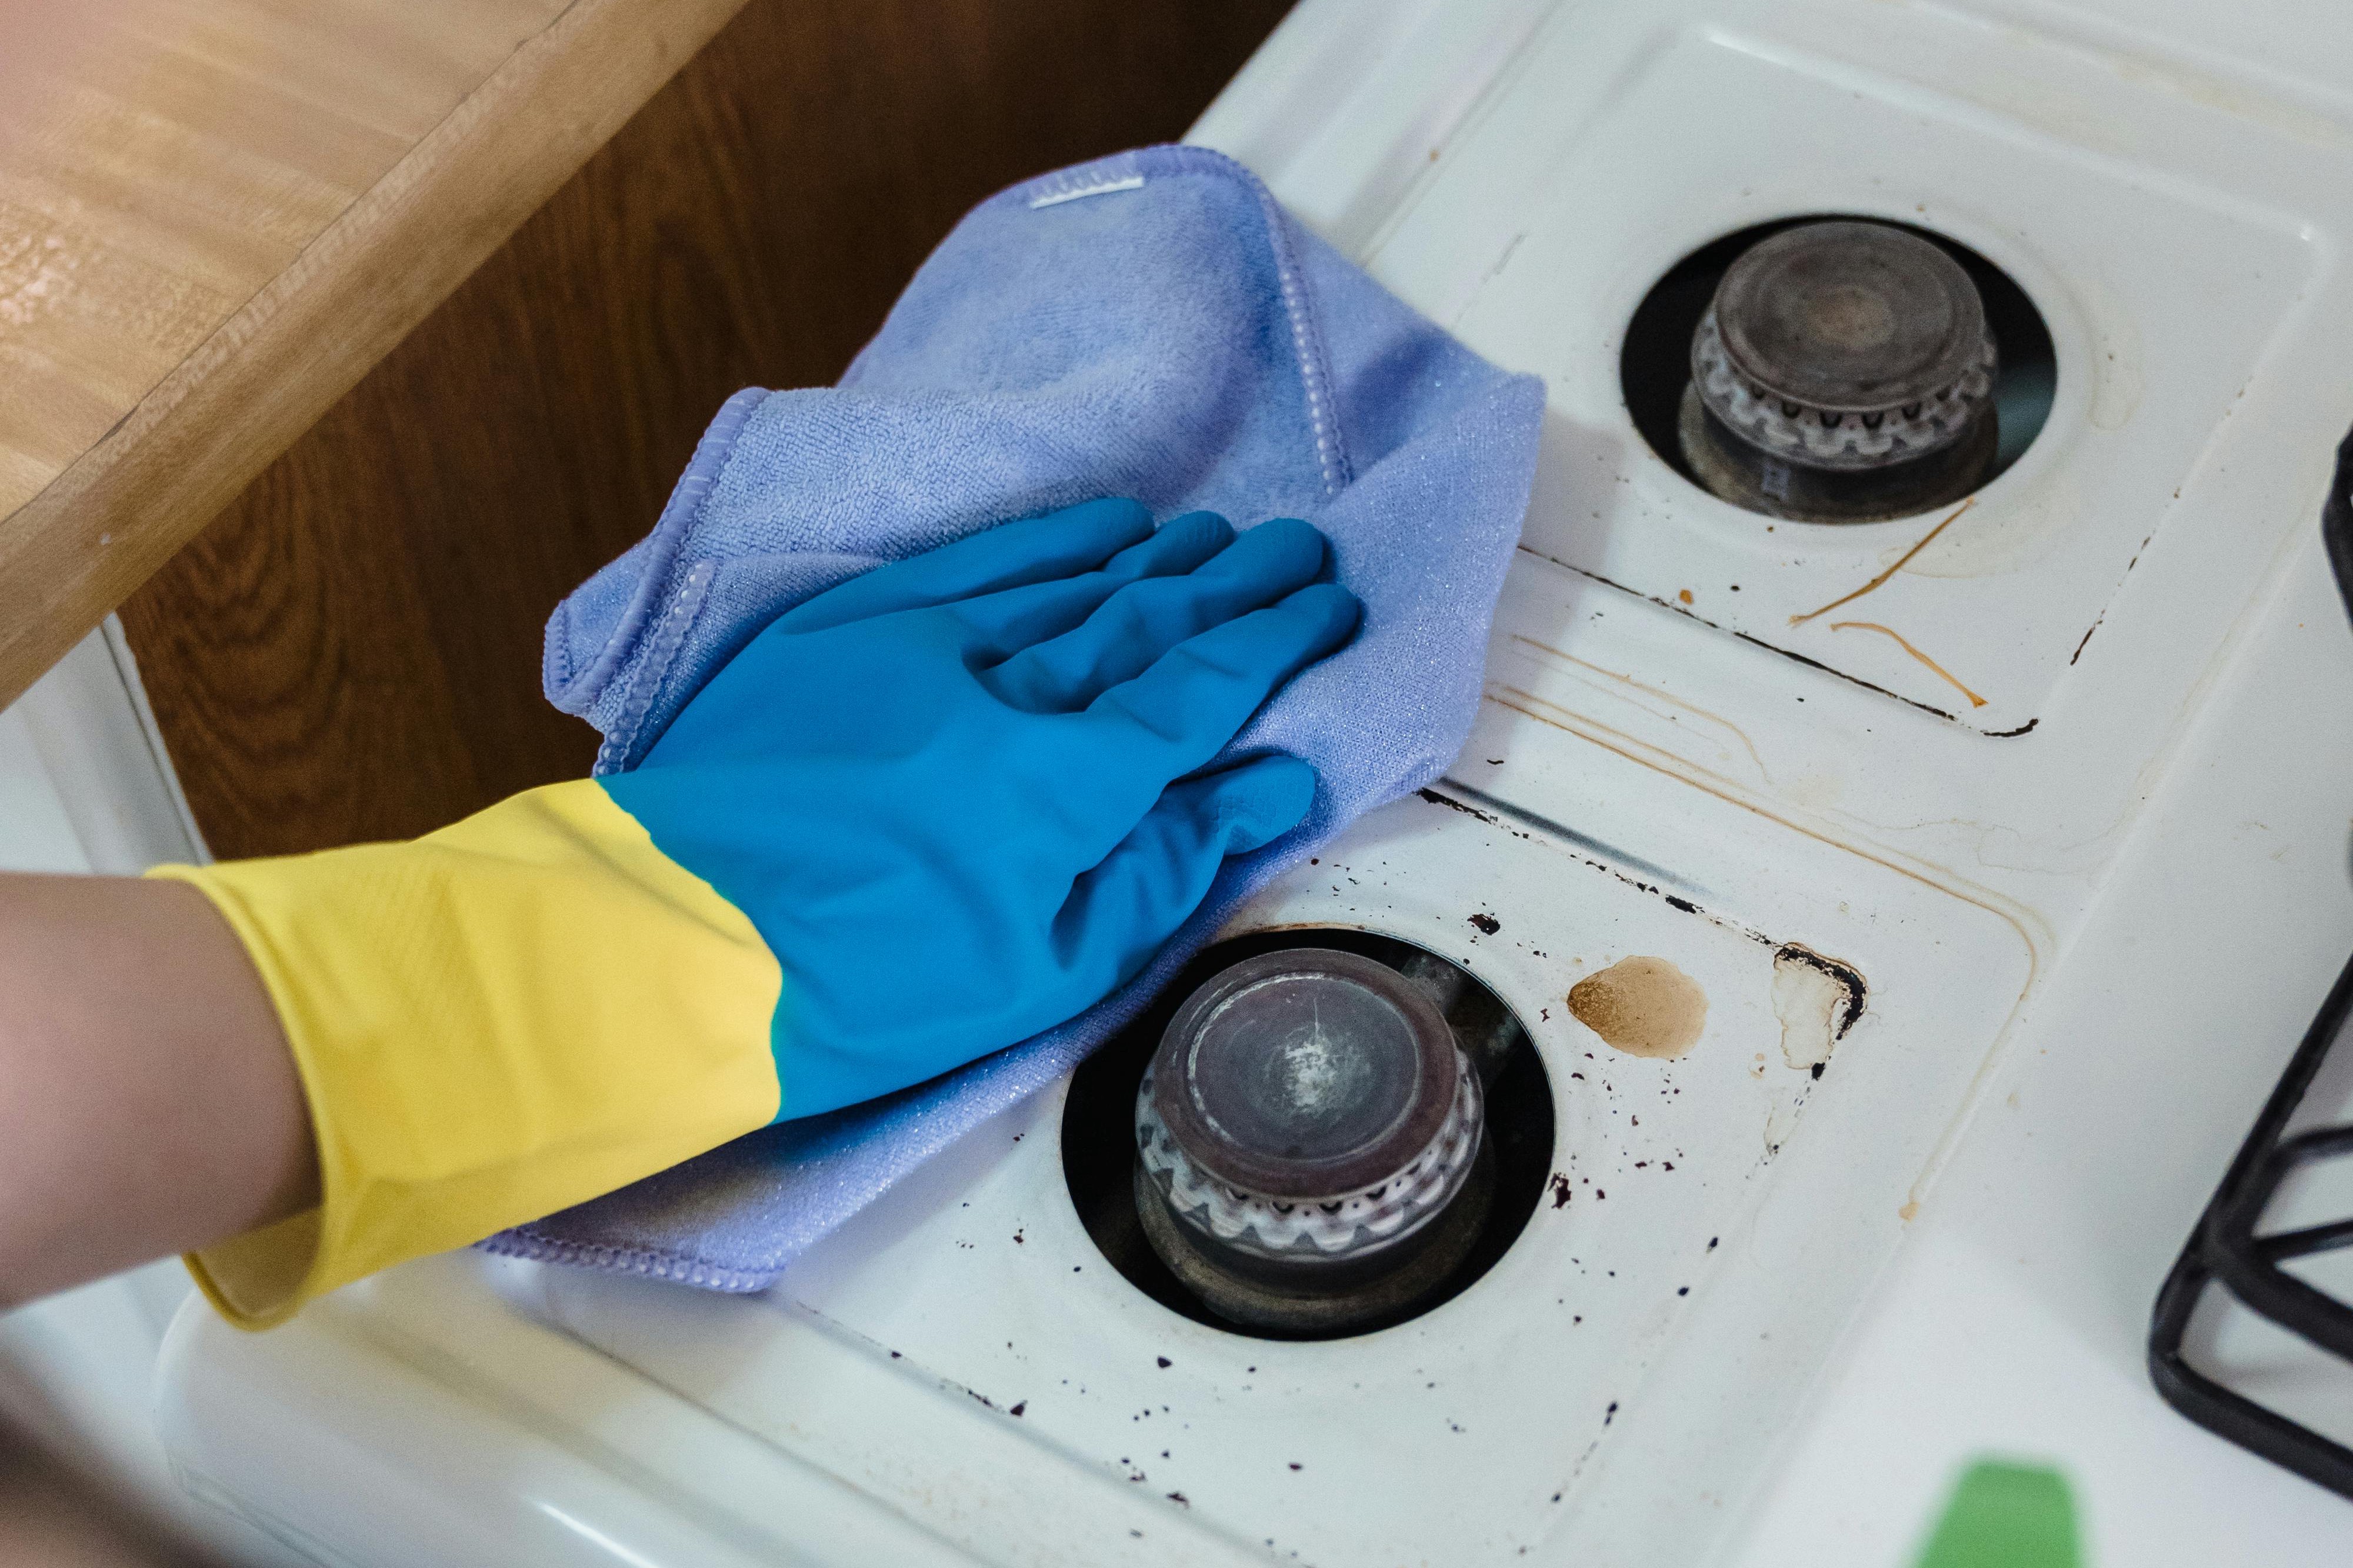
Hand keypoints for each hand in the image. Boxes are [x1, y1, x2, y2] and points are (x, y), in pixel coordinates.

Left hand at [608, 497, 1360, 1117]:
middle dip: (1234, 583)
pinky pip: (975, 564)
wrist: (680, 948)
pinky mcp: (851, 630)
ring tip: (1216, 539)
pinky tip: (1104, 526)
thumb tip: (1278, 782)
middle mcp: (1008, 692)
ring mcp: (925, 648)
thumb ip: (1170, 864)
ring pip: (1069, 582)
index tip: (1330, 606)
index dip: (1274, 644)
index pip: (1199, 690)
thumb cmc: (875, 989)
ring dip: (1153, 558)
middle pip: (1147, 618)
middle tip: (1301, 549)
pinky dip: (1048, 541)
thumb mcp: (1050, 966)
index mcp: (1065, 783)